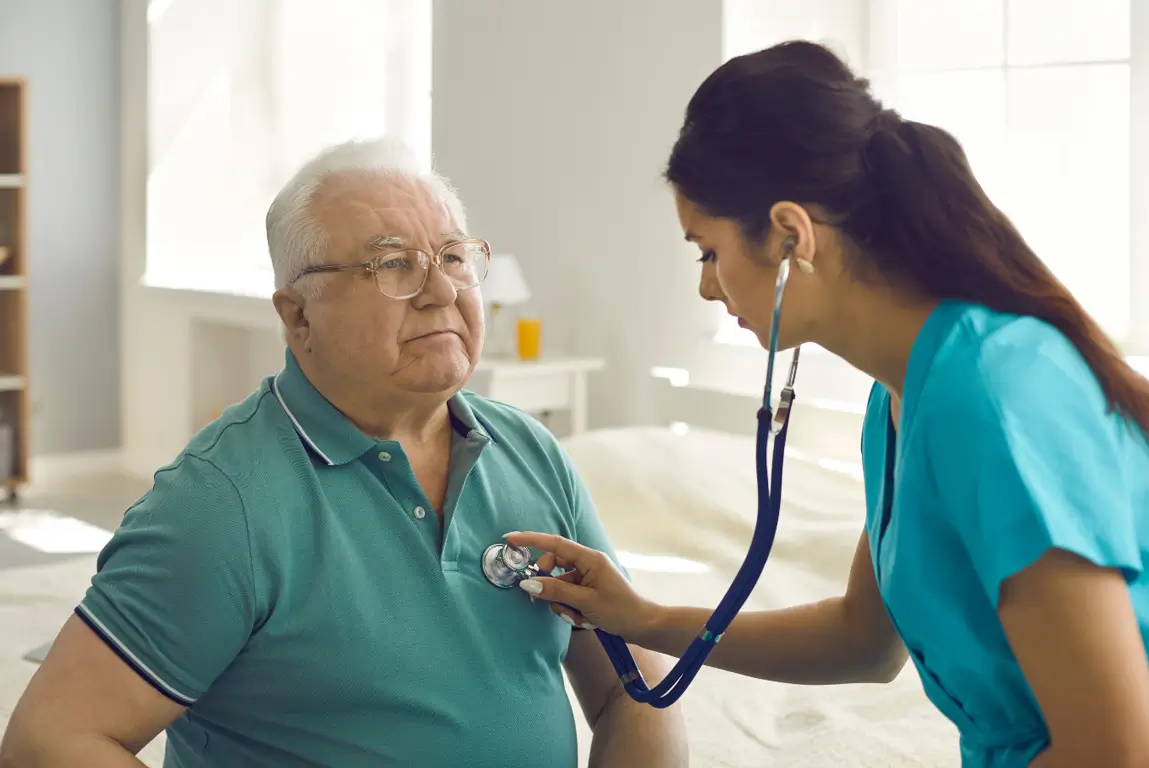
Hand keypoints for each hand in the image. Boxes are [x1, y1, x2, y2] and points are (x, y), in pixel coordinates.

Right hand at [505, 532, 662, 640]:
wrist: (644, 626)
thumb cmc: (620, 610)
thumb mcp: (585, 602)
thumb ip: (556, 591)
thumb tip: (528, 583)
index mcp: (589, 559)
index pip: (555, 544)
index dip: (531, 540)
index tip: (510, 539)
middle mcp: (588, 564)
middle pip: (554, 567)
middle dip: (549, 587)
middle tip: (549, 603)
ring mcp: (588, 578)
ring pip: (559, 586)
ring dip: (563, 605)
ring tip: (580, 618)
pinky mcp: (589, 591)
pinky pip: (568, 596)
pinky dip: (571, 609)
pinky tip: (585, 621)